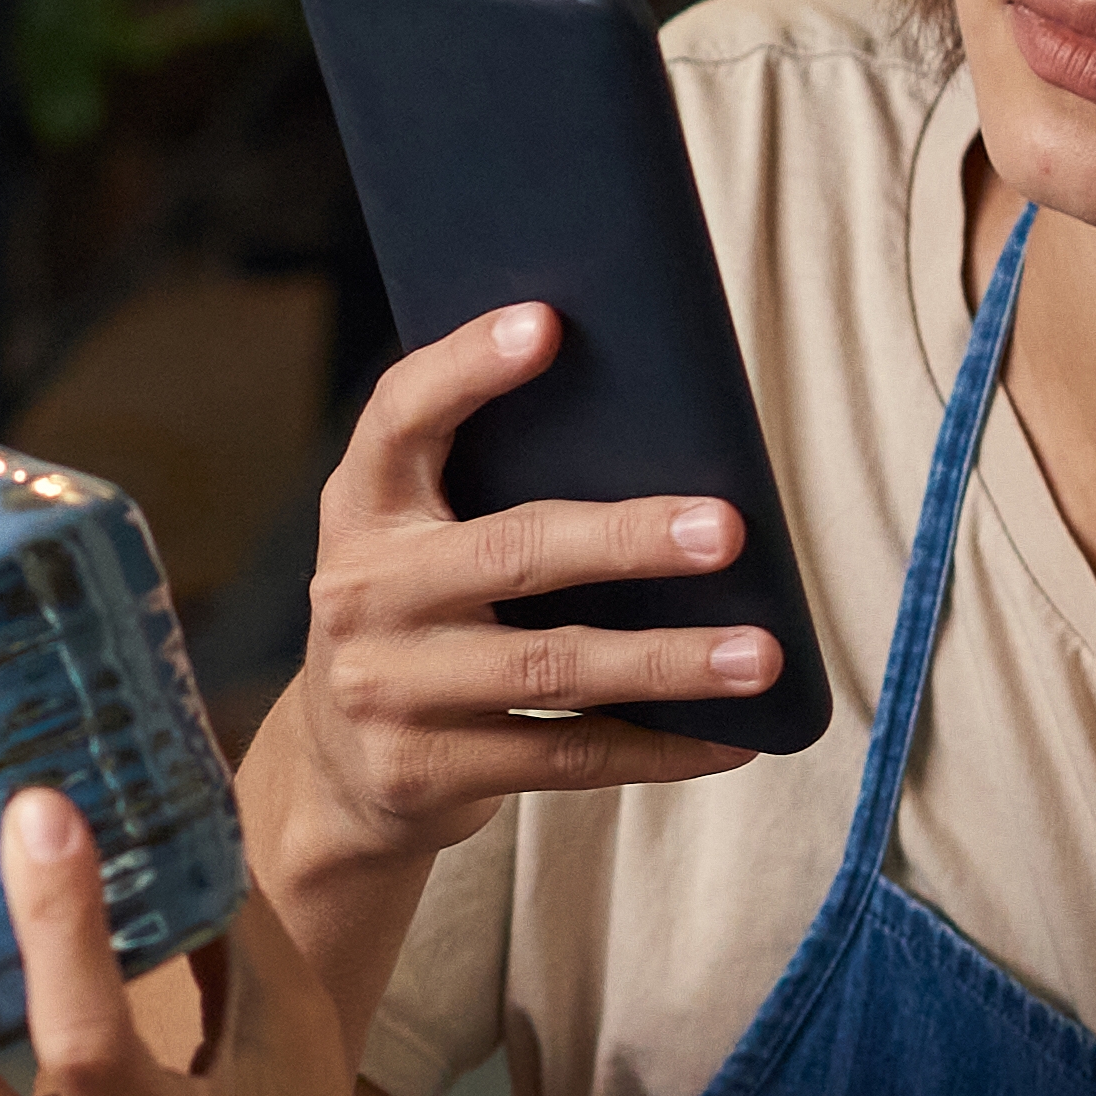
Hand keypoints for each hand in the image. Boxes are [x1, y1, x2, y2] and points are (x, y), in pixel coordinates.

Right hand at [261, 305, 784, 893]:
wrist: (332, 772)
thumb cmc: (418, 622)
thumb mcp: (417, 544)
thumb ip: (489, 491)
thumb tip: (666, 440)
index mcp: (362, 509)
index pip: (400, 417)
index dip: (467, 368)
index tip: (547, 324)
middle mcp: (362, 593)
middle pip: (511, 553)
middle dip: (628, 540)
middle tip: (728, 529)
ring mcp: (388, 690)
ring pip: (553, 667)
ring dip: (670, 660)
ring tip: (762, 654)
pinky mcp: (424, 770)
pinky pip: (564, 756)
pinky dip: (656, 748)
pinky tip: (730, 738)